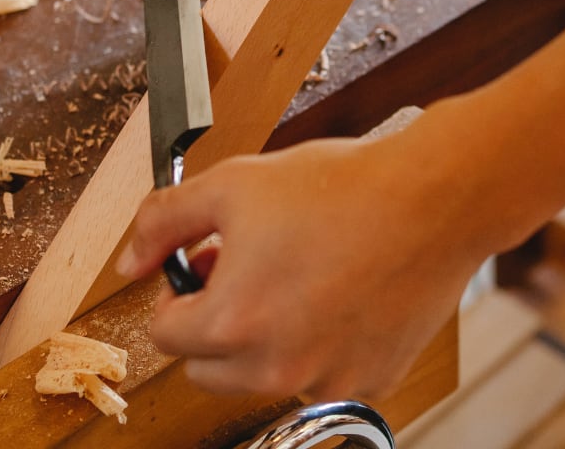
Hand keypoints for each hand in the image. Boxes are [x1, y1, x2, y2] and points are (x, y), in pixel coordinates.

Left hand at [115, 133, 485, 401]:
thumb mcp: (232, 184)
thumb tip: (130, 261)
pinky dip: (320, 346)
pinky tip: (339, 294)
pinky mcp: (370, 381)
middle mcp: (276, 367)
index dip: (178, 290)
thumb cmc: (341, 187)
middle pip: (206, 367)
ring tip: (298, 276)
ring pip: (263, 376)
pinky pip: (321, 376)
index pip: (163, 333)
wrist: (434, 198)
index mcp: (231, 324)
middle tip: (247, 269)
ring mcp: (327, 380)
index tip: (205, 265)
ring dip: (265, 338)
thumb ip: (164, 222)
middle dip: (214, 322)